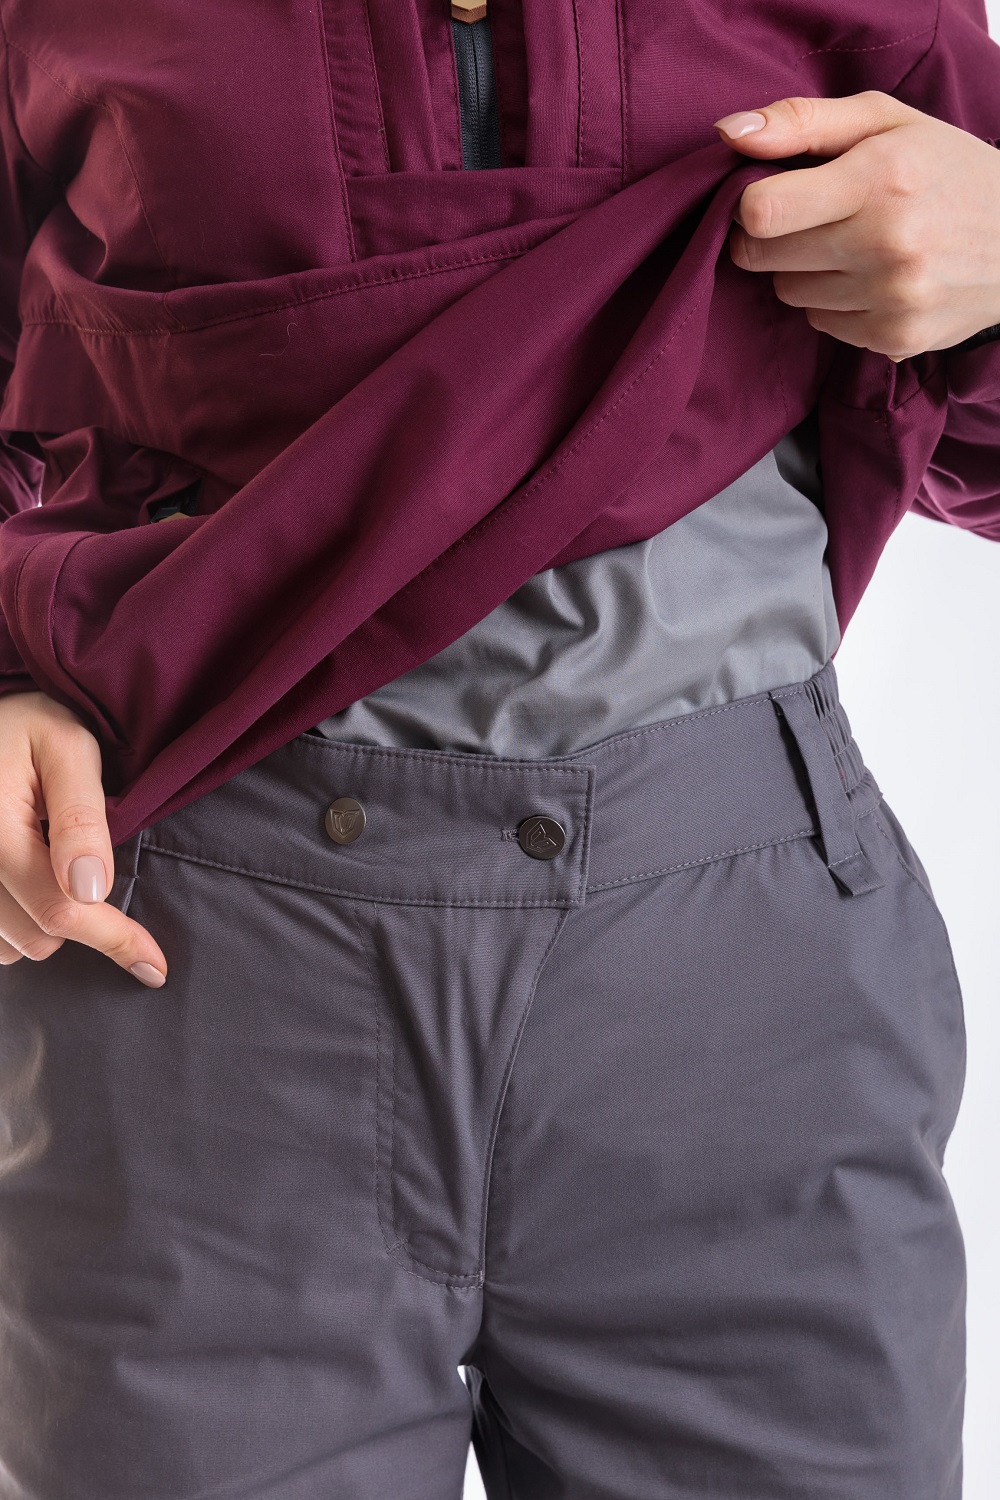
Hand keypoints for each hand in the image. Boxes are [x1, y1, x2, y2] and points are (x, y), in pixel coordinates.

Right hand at [0, 691, 167, 985]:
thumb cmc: (32, 723)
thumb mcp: (69, 748)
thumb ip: (80, 817)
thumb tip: (91, 891)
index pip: (60, 911)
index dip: (114, 939)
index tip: (154, 965)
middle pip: (35, 936)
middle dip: (81, 920)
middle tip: (93, 869)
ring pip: (9, 946)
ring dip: (44, 923)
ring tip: (56, 866)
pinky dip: (17, 923)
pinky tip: (32, 882)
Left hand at [712, 91, 999, 362]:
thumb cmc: (945, 170)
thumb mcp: (886, 122)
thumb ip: (802, 122)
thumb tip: (728, 134)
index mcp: (881, 177)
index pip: (762, 211)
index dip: (748, 205)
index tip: (764, 197)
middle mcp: (887, 242)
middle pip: (764, 256)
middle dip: (772, 237)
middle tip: (807, 220)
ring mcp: (892, 297)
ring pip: (788, 292)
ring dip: (804, 270)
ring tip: (849, 246)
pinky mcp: (895, 338)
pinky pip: (821, 324)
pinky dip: (833, 302)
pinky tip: (870, 278)